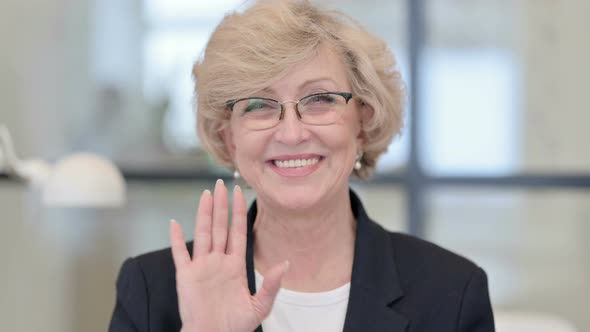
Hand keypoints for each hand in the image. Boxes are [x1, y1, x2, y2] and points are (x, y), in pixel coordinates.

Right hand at [170, 180, 288, 331]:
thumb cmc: (235, 326)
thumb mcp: (260, 306)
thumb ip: (271, 285)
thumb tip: (285, 264)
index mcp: (235, 266)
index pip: (238, 232)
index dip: (239, 213)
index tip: (240, 193)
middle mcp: (218, 262)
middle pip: (220, 227)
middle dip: (221, 205)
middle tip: (221, 184)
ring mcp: (201, 267)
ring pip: (203, 234)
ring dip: (203, 214)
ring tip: (205, 194)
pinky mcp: (186, 277)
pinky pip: (180, 254)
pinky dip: (176, 239)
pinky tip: (174, 224)